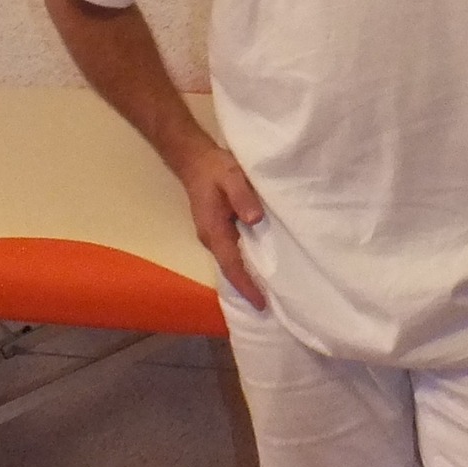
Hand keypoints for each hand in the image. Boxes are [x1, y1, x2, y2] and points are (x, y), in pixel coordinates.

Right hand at [178, 142, 267, 308]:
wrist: (195, 160)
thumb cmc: (215, 169)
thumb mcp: (232, 176)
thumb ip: (243, 196)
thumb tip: (255, 219)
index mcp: (214, 231)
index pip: (231, 265)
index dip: (246, 285)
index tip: (261, 303)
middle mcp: (211, 239)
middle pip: (231, 270)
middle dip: (248, 288)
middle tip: (272, 306)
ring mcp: (213, 236)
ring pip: (231, 263)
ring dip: (248, 278)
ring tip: (271, 292)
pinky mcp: (218, 230)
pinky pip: (233, 254)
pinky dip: (246, 264)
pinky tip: (262, 267)